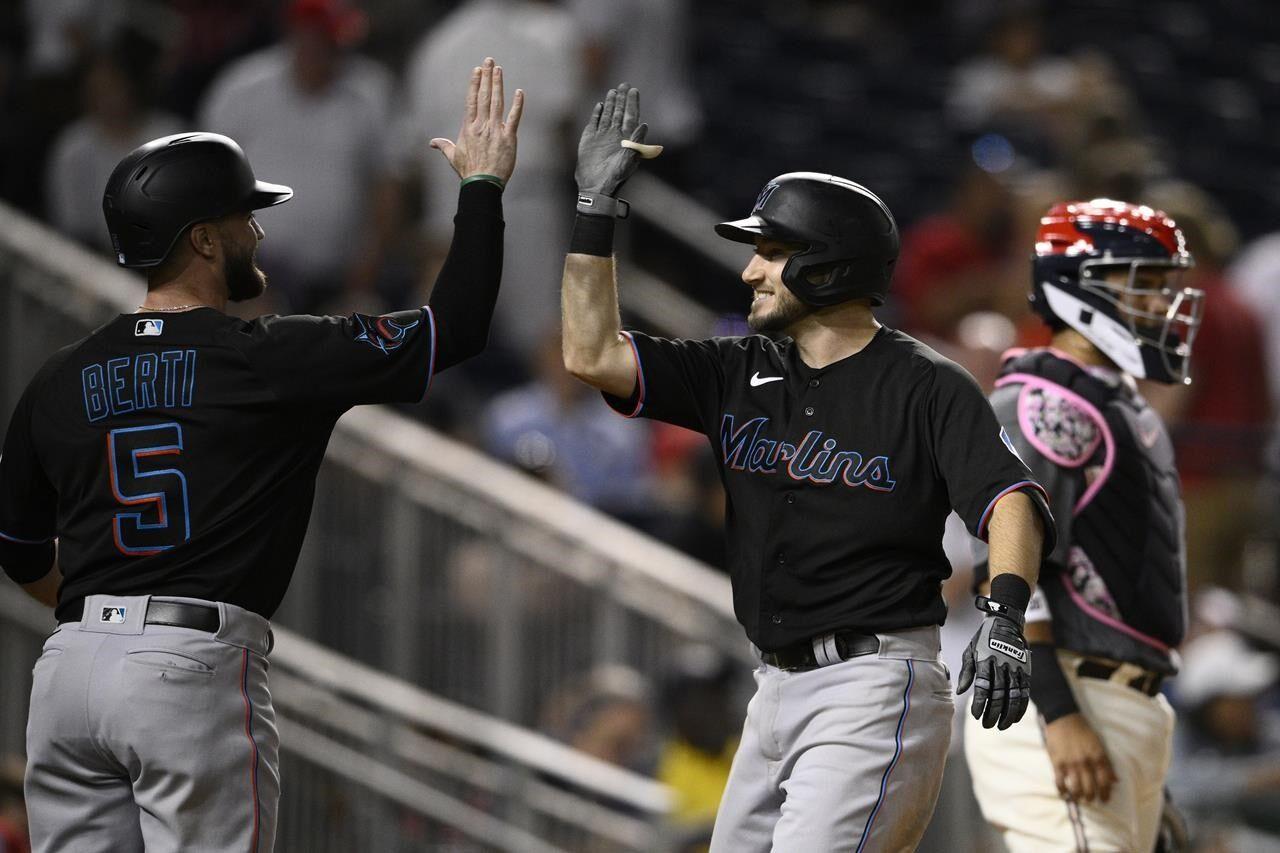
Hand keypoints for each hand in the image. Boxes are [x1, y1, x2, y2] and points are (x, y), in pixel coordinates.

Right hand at [431, 57, 523, 183]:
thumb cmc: (468, 172)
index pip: (471, 100)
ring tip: (499, 69)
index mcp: (468, 128)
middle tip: (489, 60)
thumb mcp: (453, 157)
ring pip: (497, 102)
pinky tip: (519, 92)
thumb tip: (432, 142)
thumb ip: (443, 146)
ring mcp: (495, 130)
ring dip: (498, 84)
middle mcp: (481, 125)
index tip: (477, 70)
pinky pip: (514, 118)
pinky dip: (517, 105)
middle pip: (484, 96)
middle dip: (487, 77)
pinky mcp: (508, 138)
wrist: (483, 184)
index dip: (474, 83)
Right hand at [576, 83, 649, 196]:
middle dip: (622, 99)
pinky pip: (594, 122)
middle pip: (620, 113)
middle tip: (624, 84)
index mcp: (627, 139)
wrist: (596, 186)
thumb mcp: (629, 160)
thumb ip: (636, 143)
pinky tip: (600, 105)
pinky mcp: (590, 139)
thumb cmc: (615, 177)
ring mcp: (602, 136)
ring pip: (608, 115)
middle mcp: (616, 135)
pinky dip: (597, 113)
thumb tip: (644, 124)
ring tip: (613, 91)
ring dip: (611, 103)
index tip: (634, 90)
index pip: (631, 116)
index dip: (633, 103)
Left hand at [957, 605, 1030, 728]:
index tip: (976, 715)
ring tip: (1001, 725)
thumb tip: (960, 691)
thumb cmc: (983, 639)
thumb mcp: (970, 651)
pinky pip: (1024, 692)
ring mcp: (1015, 668)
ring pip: (1013, 696)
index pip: (982, 687)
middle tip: (987, 725)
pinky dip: (1020, 706)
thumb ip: (966, 672)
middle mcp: (1001, 666)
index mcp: (985, 661)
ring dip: (1008, 714)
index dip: (979, 703)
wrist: (1005, 623)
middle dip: (992, 712)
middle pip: (998, 695)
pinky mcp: (1025, 670)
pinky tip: (1015, 717)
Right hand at [1044, 713, 1116, 802]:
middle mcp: (1085, 763)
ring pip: (1076, 788)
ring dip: (1079, 797)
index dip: (1105, 793)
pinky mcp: (1057, 763)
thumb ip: (1107, 763)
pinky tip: (1064, 793)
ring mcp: (1071, 764)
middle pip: (1090, 788)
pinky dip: (1062, 791)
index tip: (1104, 799)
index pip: (1105, 782)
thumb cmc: (1083, 731)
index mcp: (1098, 757)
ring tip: (1079, 798)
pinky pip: (1060, 782)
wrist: (1064, 719)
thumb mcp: (1099, 745)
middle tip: (1090, 800)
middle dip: (1091, 797)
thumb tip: (1116, 780)